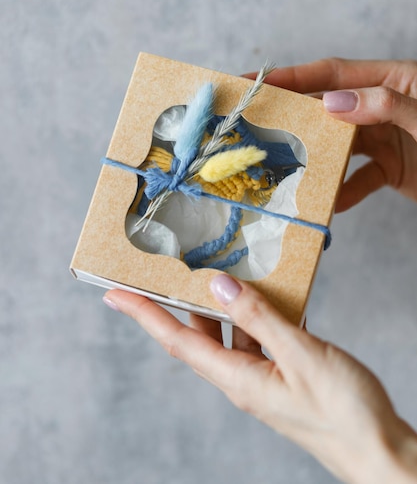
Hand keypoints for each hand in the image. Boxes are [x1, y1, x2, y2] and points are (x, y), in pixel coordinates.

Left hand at [103, 276, 416, 483]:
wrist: (379, 450)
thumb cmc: (344, 412)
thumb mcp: (301, 356)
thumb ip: (259, 319)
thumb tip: (219, 287)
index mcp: (238, 379)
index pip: (177, 341)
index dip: (144, 314)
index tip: (114, 293)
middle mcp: (242, 379)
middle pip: (198, 335)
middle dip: (176, 304)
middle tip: (162, 272)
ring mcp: (262, 378)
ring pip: (231, 334)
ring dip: (224, 305)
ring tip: (222, 272)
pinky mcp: (282, 376)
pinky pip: (259, 339)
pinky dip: (258, 316)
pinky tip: (270, 296)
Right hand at [246, 58, 416, 211]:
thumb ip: (386, 104)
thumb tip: (332, 103)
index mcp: (394, 78)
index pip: (333, 74)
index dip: (293, 77)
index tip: (256, 82)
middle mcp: (384, 105)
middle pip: (330, 109)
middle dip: (296, 119)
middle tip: (256, 127)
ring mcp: (389, 136)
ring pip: (341, 144)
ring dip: (317, 157)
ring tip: (285, 169)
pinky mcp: (394, 166)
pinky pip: (362, 177)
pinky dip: (345, 190)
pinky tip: (330, 202)